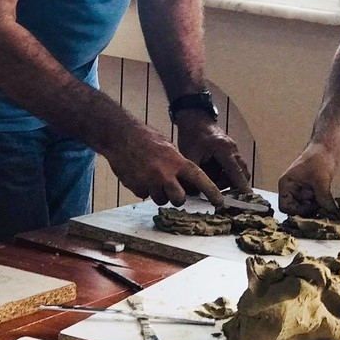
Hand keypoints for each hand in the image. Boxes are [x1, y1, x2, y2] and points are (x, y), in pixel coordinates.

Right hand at [105, 123, 224, 207]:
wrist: (120, 136)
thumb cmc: (146, 138)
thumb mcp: (168, 147)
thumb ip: (178, 163)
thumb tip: (186, 179)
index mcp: (177, 161)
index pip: (199, 179)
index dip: (211, 191)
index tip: (220, 202)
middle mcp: (165, 174)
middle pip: (179, 199)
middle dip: (178, 198)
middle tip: (172, 190)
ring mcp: (150, 182)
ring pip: (161, 200)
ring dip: (159, 193)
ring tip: (152, 177)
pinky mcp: (136, 187)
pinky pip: (145, 195)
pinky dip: (144, 188)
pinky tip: (139, 174)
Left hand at [174, 111, 251, 192]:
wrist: (195, 119)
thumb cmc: (192, 135)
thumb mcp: (189, 155)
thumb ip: (194, 174)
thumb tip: (194, 192)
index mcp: (223, 149)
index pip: (235, 171)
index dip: (241, 186)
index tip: (247, 197)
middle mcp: (233, 149)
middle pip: (242, 173)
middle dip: (233, 185)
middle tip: (218, 190)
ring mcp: (234, 149)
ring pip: (239, 170)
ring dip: (229, 179)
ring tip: (212, 180)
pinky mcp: (231, 151)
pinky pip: (234, 166)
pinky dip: (227, 173)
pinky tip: (213, 173)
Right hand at [278, 144, 338, 216]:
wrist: (327, 149)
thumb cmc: (319, 158)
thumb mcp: (321, 179)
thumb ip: (323, 197)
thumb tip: (331, 213)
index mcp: (286, 185)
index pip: (285, 207)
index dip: (298, 210)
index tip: (312, 207)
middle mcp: (291, 190)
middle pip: (296, 210)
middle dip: (308, 211)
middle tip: (322, 208)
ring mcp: (301, 192)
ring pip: (306, 209)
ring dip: (316, 209)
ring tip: (327, 204)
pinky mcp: (311, 192)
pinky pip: (313, 205)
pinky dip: (321, 206)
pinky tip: (329, 203)